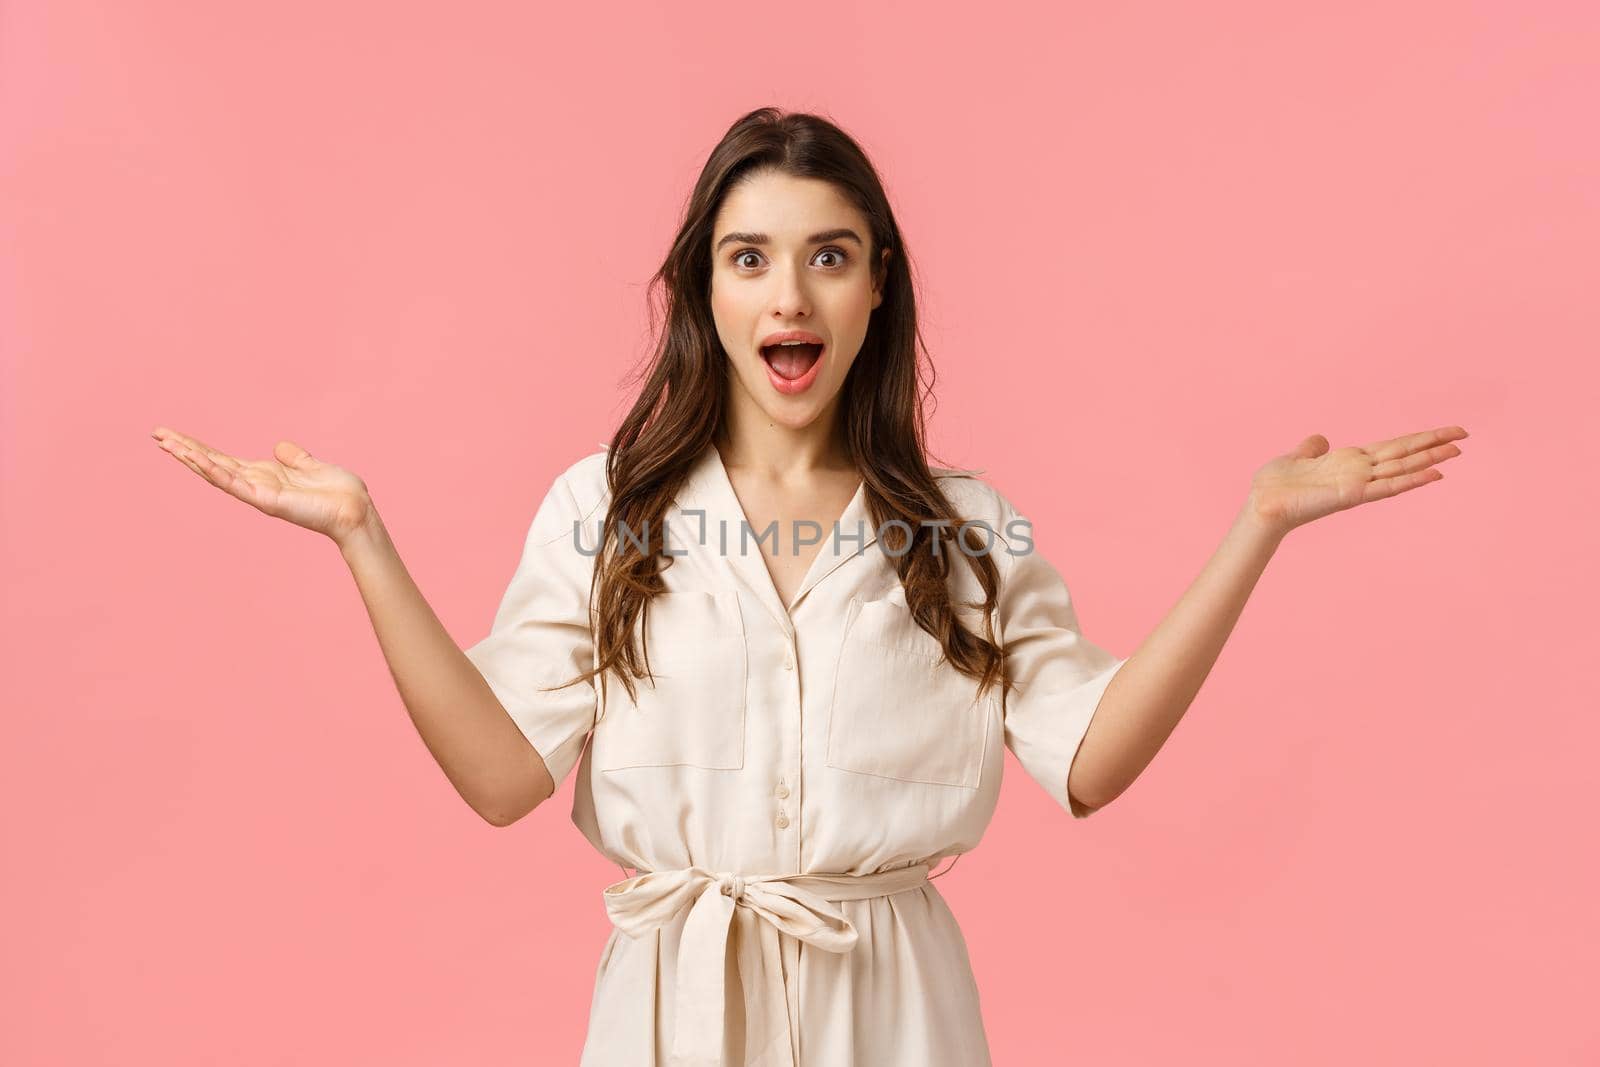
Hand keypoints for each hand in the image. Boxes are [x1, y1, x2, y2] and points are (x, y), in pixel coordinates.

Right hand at [151, 426, 374, 544]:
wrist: (356, 511)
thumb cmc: (339, 493)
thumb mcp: (312, 467)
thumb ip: (295, 458)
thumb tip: (280, 446)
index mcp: (264, 475)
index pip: (222, 459)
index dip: (198, 447)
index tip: (173, 434)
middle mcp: (256, 484)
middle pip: (211, 464)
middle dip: (184, 449)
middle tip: (156, 434)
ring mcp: (258, 493)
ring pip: (216, 473)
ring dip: (191, 458)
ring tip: (166, 443)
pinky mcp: (267, 501)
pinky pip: (236, 484)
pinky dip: (216, 471)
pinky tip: (197, 459)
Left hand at [1246, 425, 1467, 535]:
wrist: (1262, 504)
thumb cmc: (1275, 486)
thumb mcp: (1295, 458)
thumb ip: (1311, 449)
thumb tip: (1319, 439)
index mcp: (1349, 461)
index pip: (1391, 447)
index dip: (1417, 438)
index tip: (1443, 431)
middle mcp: (1359, 472)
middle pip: (1404, 455)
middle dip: (1433, 444)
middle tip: (1465, 435)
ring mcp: (1358, 484)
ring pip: (1402, 469)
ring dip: (1430, 460)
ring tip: (1457, 450)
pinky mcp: (1352, 496)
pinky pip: (1387, 487)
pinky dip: (1411, 481)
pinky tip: (1434, 474)